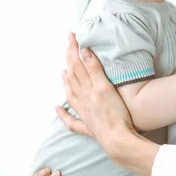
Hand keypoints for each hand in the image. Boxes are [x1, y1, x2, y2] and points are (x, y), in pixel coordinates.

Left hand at [58, 33, 140, 162]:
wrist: (118, 140)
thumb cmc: (115, 114)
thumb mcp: (105, 87)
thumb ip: (94, 70)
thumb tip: (83, 52)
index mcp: (87, 88)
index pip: (77, 64)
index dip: (74, 49)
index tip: (72, 35)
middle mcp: (82, 100)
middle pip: (72, 76)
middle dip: (69, 59)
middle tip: (68, 45)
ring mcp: (84, 114)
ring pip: (70, 94)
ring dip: (66, 81)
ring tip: (62, 71)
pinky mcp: (88, 127)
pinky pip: (71, 120)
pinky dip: (63, 114)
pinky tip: (57, 110)